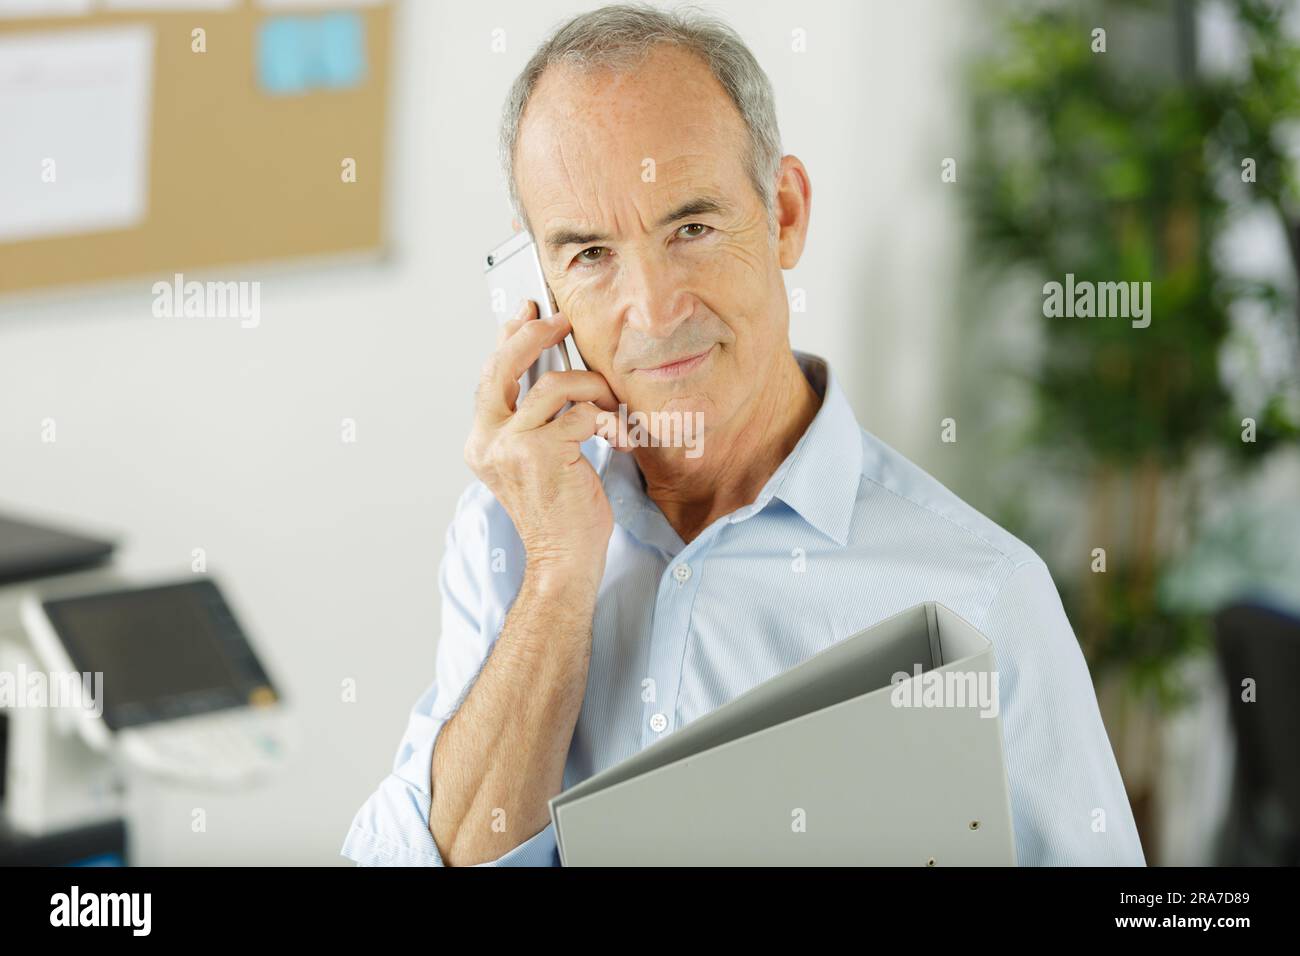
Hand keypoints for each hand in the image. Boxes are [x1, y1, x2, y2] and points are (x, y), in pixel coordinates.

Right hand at [464, 300, 621, 595]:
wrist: (564, 560)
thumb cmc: (559, 512)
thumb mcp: (538, 459)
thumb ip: (535, 419)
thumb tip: (551, 368)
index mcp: (482, 442)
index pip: (490, 377)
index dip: (509, 339)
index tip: (529, 312)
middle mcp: (487, 441)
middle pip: (504, 364)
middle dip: (535, 334)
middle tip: (562, 322)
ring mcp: (510, 445)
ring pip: (553, 384)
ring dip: (592, 388)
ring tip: (612, 405)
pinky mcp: (541, 451)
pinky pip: (582, 411)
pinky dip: (608, 420)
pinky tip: (619, 438)